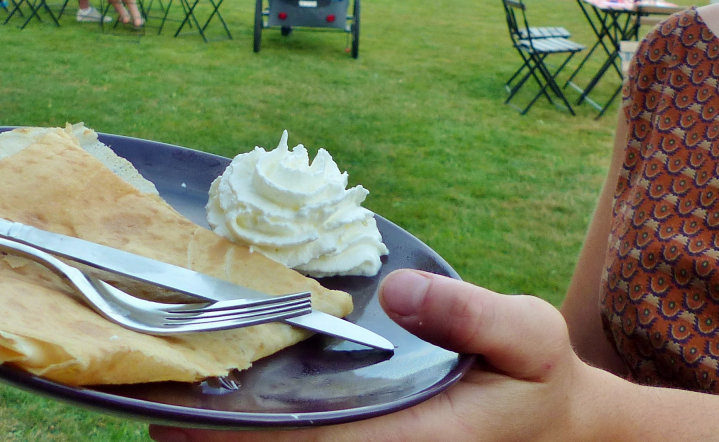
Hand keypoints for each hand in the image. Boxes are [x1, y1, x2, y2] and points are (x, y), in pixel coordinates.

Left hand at [149, 270, 608, 441]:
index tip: (188, 418)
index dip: (248, 436)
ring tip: (166, 418)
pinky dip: (270, 435)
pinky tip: (222, 417)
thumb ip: (474, 314)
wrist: (564, 432)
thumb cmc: (541, 382)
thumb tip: (401, 291)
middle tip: (154, 413)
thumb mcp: (532, 337)